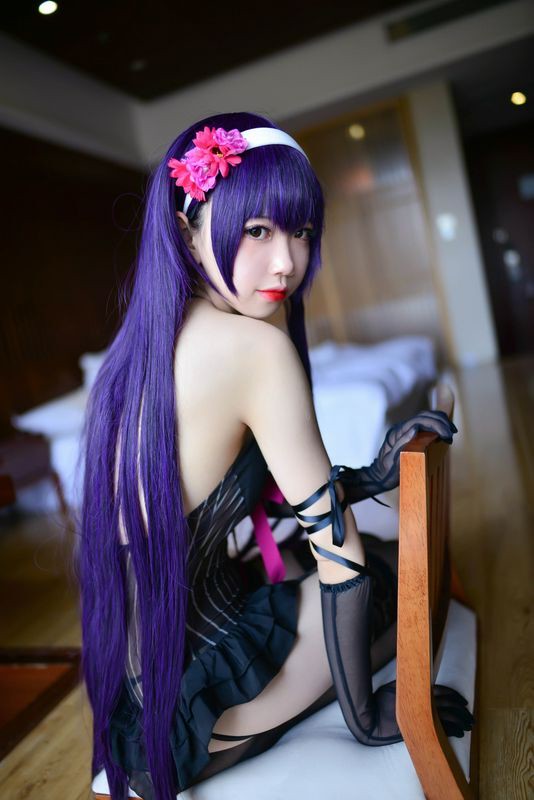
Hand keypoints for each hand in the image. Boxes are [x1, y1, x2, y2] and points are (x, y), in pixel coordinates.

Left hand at [338, 410, 457, 502]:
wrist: (378, 478)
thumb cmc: (386, 472)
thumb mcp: (393, 461)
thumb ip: (403, 443)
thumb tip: (415, 427)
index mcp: (397, 433)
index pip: (419, 421)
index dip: (436, 424)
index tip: (447, 435)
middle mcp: (400, 429)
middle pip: (423, 416)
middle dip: (440, 421)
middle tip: (452, 433)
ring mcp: (404, 431)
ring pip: (425, 418)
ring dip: (439, 422)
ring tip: (450, 432)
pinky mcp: (408, 435)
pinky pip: (424, 425)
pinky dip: (435, 426)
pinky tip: (442, 434)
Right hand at [365, 680, 473, 743]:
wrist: (374, 719)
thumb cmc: (382, 702)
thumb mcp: (396, 686)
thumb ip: (410, 684)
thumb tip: (424, 685)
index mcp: (418, 689)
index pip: (443, 691)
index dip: (455, 696)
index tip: (463, 702)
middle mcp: (423, 701)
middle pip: (449, 704)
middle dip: (462, 711)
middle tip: (470, 718)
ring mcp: (423, 715)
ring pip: (449, 716)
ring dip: (461, 721)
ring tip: (468, 726)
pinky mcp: (422, 728)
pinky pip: (442, 729)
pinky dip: (453, 731)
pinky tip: (459, 733)